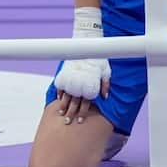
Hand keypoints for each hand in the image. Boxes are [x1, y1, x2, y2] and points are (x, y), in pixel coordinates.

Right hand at [53, 7, 110, 122]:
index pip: (86, 103)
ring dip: (63, 106)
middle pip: (74, 102)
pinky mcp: (65, 74)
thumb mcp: (107, 71)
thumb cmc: (99, 58)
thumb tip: (106, 97)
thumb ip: (105, 85)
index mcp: (90, 85)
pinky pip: (61, 86)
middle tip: (68, 122)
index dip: (83, 113)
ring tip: (61, 114)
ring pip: (66, 96)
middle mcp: (80, 84)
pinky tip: (59, 100)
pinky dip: (60, 94)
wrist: (87, 45)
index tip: (80, 120)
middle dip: (71, 113)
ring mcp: (71, 79)